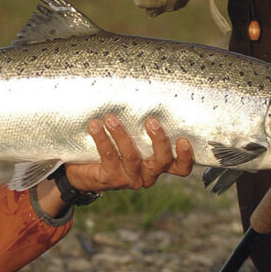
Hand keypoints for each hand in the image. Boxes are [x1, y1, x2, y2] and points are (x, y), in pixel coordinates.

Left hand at [32, 115, 194, 216]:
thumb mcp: (132, 139)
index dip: (186, 157)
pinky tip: (95, 126)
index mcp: (158, 164)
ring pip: (132, 157)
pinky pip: (109, 157)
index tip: (183, 139)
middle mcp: (148, 174)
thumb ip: (141, 126)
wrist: (84, 171)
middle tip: (151, 121)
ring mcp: (130, 178)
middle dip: (159, 141)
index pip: (180, 167)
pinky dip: (102, 139)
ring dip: (122, 135)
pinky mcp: (111, 178)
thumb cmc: (114, 148)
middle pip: (162, 161)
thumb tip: (144, 93)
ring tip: (111, 118)